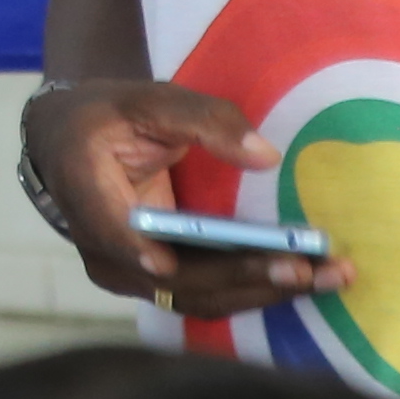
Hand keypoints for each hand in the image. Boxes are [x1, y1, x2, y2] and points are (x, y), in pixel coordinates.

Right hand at [20, 75, 338, 321]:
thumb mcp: (148, 99)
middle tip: (305, 270)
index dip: (148, 255)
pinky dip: (256, 290)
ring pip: (199, 298)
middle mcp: (107, 253)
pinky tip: (307, 280)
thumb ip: (204, 120)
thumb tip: (267, 156)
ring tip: (327, 278)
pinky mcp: (161, 284)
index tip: (174, 264)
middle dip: (245, 277)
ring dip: (264, 293)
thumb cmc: (108, 116)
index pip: (118, 236)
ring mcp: (133, 276)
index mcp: (88, 197)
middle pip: (177, 281)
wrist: (72, 146)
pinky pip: (209, 296)